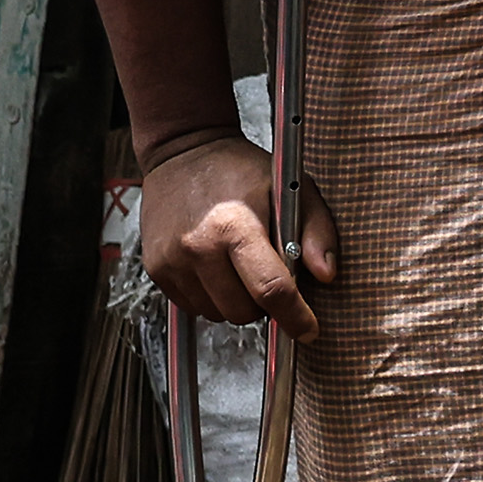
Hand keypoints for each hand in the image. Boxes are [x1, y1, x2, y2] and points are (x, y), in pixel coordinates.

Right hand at [139, 134, 339, 336]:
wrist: (183, 151)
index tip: (308, 329)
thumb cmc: (240, 169)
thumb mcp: (292, 189)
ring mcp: (172, 260)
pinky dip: (211, 297)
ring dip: (236, 301)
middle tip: (268, 276)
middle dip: (263, 304)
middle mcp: (198, 247)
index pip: (270, 289)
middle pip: (243, 311)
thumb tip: (326, 275)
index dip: (294, 316)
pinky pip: (192, 306)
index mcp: (235, 226)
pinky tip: (216, 268)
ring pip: (217, 314)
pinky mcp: (156, 268)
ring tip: (239, 267)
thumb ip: (316, 232)